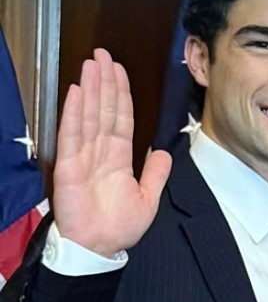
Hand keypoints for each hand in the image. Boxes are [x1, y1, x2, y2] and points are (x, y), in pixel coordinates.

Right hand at [53, 48, 171, 257]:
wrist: (99, 247)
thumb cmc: (119, 227)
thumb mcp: (148, 198)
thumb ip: (156, 174)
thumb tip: (165, 152)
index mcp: (119, 158)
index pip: (121, 119)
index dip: (121, 95)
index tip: (119, 72)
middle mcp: (101, 152)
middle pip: (104, 110)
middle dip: (105, 83)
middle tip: (103, 55)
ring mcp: (83, 156)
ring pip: (88, 116)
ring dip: (90, 89)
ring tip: (91, 64)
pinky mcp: (68, 164)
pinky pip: (72, 134)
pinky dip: (74, 112)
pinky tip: (75, 92)